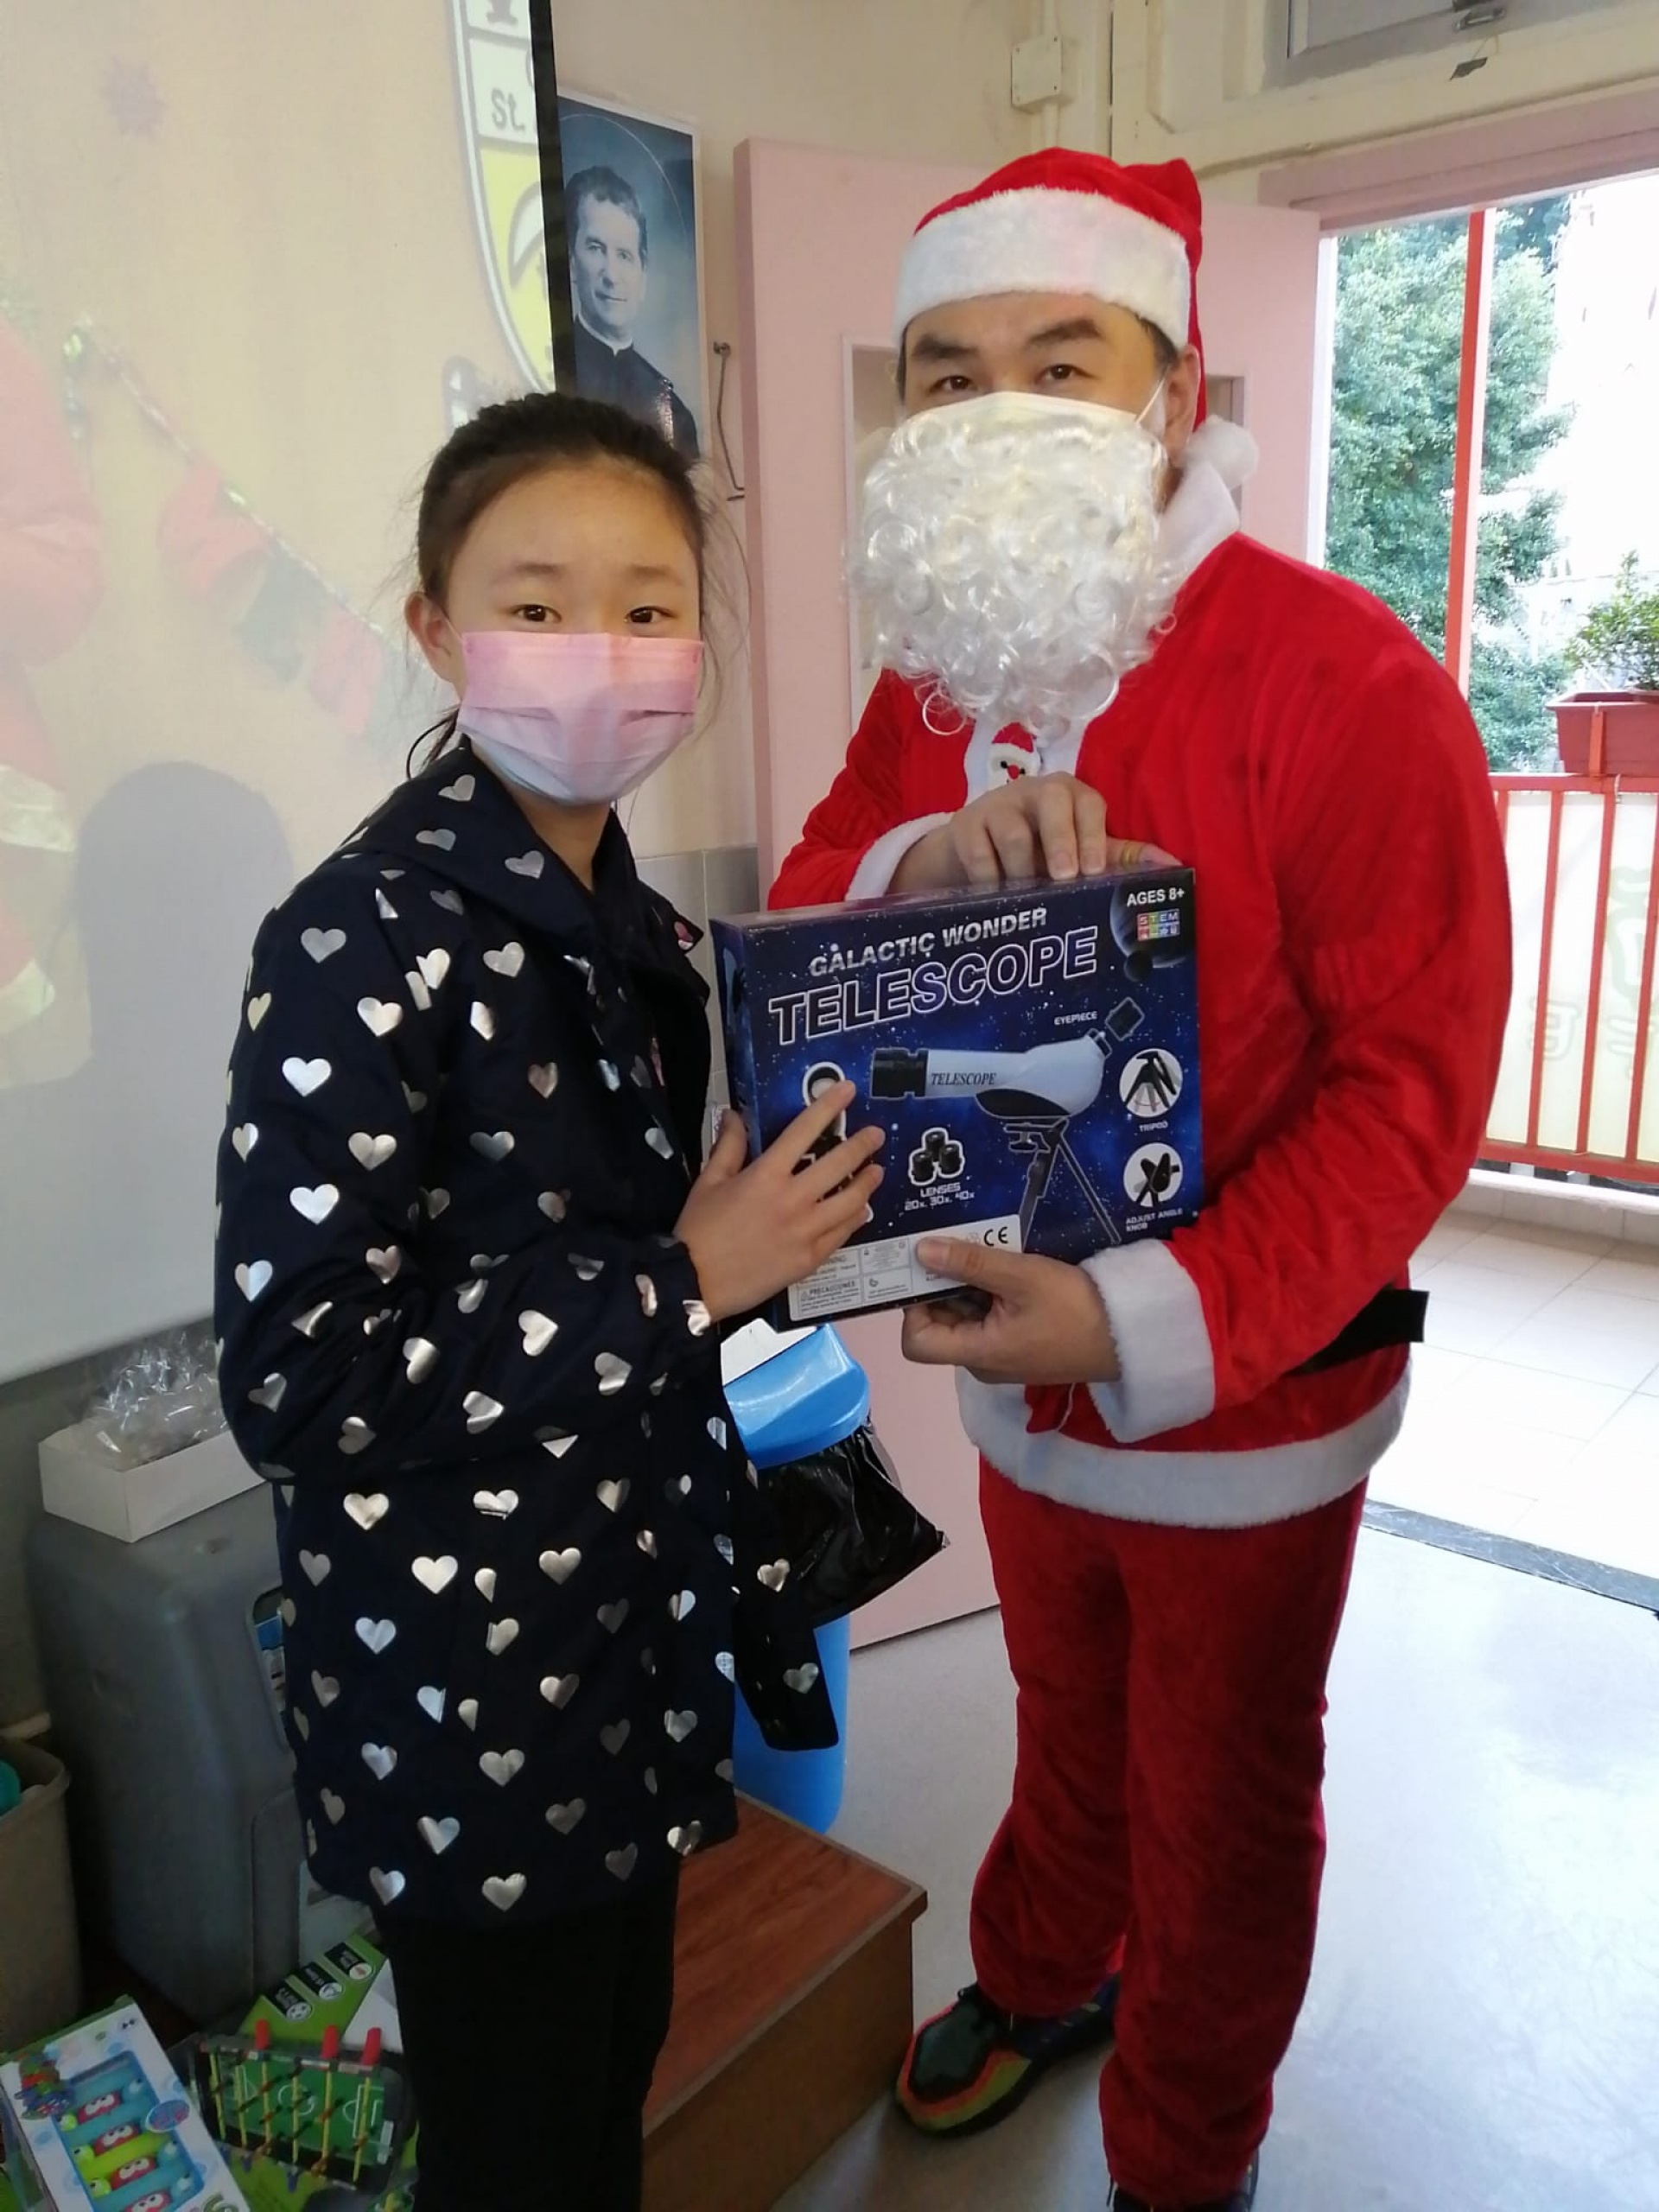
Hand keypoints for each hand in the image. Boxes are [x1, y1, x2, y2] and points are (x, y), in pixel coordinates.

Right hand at [677, 1082, 884, 1321]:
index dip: (828, 1106)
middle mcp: (792, 1199)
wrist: (695, 1283)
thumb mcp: (708, 1181)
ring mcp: (805, 1231)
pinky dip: (856, 1218)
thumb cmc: (698, 1230)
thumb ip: (728, 1147)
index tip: (848, 1090)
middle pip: (839, 1164)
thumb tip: (734, 1115)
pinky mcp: (810, 1259)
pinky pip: (842, 1233)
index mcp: (766, 1175)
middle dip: (863, 1145)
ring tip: (877, 1172)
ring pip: (850, 1201)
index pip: (804, 1131)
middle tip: (877, 1135)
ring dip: (867, 1182)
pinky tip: (862, 1210)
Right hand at [890, 774, 1175, 893]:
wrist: (976, 850)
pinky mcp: (965, 825)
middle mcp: (1036, 792)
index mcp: (1071, 796)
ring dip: (1021, 869)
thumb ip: (1121, 858)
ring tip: (1026, 894)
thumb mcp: (1079, 852)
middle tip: (1062, 877)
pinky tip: (994, 894)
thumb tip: (1174, 865)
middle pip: (1053, 800)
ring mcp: (997, 805)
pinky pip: (978, 852)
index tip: (1092, 872)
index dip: (1093, 836)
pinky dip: (988, 878)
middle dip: (1060, 839)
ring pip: (1012, 831)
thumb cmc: (1039, 850)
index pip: (1089, 803)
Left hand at [900, 1236, 1118, 1385]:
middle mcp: (982, 1362)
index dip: (912, 1307)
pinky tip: (1002, 1266)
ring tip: (979, 1249)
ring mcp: (1002, 1356)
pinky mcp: (1020, 1346)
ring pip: (965, 1319)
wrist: (1129, 1336)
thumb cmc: (1075, 1308)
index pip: (915, 1342)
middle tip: (952, 1245)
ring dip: (966, 1286)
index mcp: (977, 1353)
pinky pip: (989, 1319)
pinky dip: (988, 1294)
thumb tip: (920, 1251)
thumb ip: (969, 1263)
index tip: (928, 1270)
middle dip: (940, 1287)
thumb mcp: (1022, 1276)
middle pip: (939, 1325)